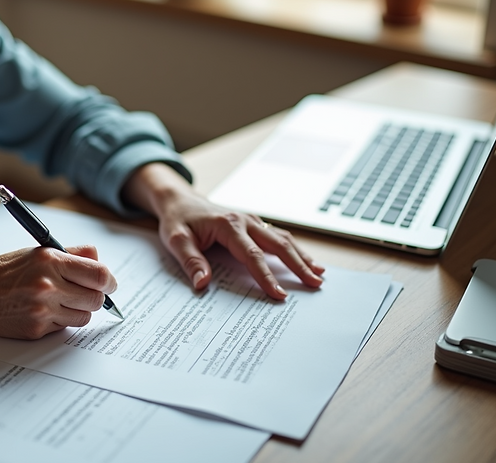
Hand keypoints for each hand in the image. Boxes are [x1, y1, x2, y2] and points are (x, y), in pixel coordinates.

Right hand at [0, 245, 116, 338]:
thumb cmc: (4, 272)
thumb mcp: (37, 252)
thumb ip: (71, 254)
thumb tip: (98, 259)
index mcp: (51, 261)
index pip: (99, 274)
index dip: (109, 281)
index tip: (109, 283)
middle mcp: (48, 285)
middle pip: (96, 299)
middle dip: (95, 296)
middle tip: (85, 292)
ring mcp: (43, 310)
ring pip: (84, 316)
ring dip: (79, 310)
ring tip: (61, 301)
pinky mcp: (37, 329)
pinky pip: (65, 327)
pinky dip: (61, 320)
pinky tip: (44, 310)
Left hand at [123, 163, 324, 298]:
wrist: (179, 200)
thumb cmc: (178, 220)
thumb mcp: (176, 240)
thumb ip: (190, 261)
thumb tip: (202, 283)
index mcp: (227, 225)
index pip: (251, 255)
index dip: (266, 276)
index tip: (279, 294)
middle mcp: (245, 221)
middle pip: (278, 244)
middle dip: (298, 265)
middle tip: (315, 284)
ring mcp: (252, 221)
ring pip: (283, 239)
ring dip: (302, 256)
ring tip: (319, 274)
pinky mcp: (254, 224)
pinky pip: (278, 236)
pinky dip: (295, 249)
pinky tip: (306, 260)